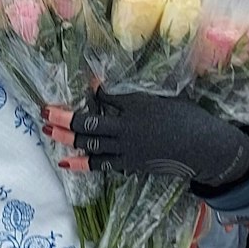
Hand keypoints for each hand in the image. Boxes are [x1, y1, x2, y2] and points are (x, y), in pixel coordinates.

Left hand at [42, 92, 248, 186]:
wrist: (205, 148)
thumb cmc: (188, 117)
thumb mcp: (164, 98)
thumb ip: (135, 95)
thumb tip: (106, 86)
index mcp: (136, 106)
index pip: (105, 98)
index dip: (92, 92)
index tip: (84, 83)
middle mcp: (127, 128)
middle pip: (88, 122)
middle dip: (63, 116)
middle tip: (43, 111)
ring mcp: (127, 149)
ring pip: (90, 143)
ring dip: (65, 136)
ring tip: (45, 130)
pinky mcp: (130, 164)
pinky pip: (101, 164)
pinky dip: (82, 162)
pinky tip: (66, 162)